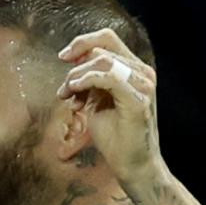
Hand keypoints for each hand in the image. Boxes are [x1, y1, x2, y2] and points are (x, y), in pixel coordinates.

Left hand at [57, 28, 160, 186]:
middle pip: (103, 46)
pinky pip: (108, 77)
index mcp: (134, 70)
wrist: (132, 165)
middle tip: (64, 91)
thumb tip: (73, 68)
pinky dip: (86, 81)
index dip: (82, 43)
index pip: (108, 39)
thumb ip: (90, 83)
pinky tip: (76, 95)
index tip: (62, 57)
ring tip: (68, 96)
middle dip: (75, 65)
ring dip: (77, 76)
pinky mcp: (138, 100)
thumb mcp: (97, 103)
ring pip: (103, 60)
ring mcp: (143, 85)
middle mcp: (142, 73)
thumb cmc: (115, 137)